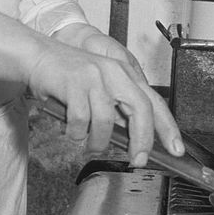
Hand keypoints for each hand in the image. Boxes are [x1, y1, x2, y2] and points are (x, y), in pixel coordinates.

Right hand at [34, 23, 182, 167]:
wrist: (37, 55)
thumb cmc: (67, 75)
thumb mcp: (99, 87)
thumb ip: (117, 109)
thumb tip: (134, 138)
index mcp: (124, 73)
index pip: (154, 102)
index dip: (168, 127)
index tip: (176, 149)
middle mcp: (114, 72)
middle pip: (140, 110)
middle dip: (142, 140)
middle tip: (137, 159)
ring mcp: (94, 76)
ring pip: (106, 121)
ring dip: (97, 141)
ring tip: (88, 143)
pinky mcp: (74, 82)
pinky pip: (80, 120)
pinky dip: (76, 132)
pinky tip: (71, 130)